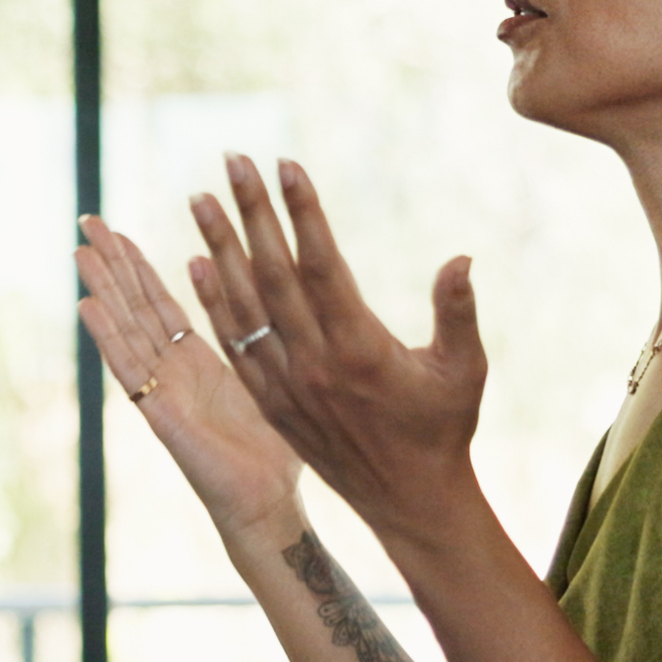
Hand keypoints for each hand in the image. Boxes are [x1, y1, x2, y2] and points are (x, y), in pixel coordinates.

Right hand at [78, 212, 306, 545]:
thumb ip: (266, 345)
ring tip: (80, 248)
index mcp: (198, 363)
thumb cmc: (276, 455)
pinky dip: (108, 337)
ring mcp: (162, 392)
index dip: (141, 268)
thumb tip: (291, 306)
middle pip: (136, 307)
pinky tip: (87, 304)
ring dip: (102, 288)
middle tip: (88, 219)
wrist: (268, 506)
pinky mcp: (160, 414)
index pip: (162, 304)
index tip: (120, 232)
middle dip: (113, 263)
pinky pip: (129, 369)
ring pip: (126, 329)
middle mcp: (173, 372)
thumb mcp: (271, 383)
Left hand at [186, 156, 486, 535]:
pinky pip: (234, 346)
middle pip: (273, 274)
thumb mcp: (464, 369)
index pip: (321, 266)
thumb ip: (458, 312)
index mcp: (360, 349)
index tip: (285, 165)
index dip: (302, 213)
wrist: (408, 502)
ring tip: (200, 199)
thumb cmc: (444, 428)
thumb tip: (461, 258)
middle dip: (251, 213)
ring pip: (243, 306)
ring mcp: (285, 384)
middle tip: (233, 159)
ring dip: (218, 248)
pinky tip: (197, 264)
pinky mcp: (270, 402)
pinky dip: (213, 304)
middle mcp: (314, 363)